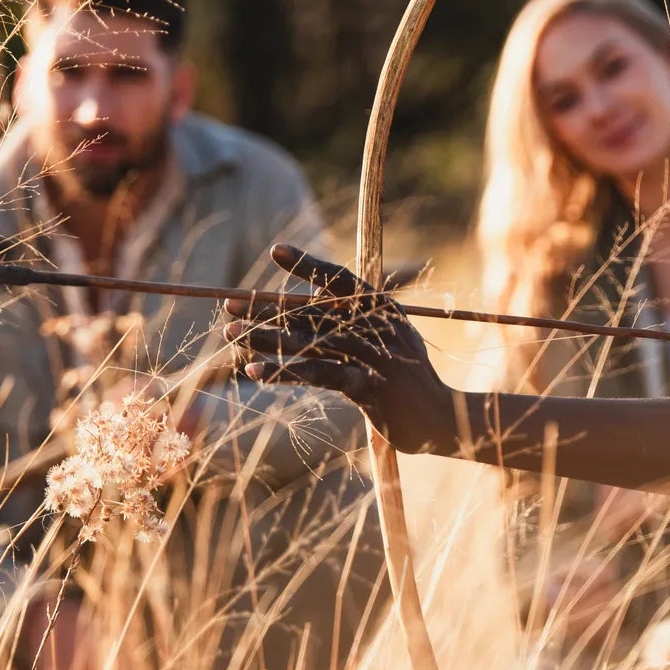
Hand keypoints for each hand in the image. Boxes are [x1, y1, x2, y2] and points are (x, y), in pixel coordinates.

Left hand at [224, 245, 460, 454]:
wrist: (443, 418)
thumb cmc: (407, 378)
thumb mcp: (386, 342)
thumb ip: (351, 325)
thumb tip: (301, 317)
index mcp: (381, 308)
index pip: (340, 278)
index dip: (308, 264)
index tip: (274, 251)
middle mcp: (377, 326)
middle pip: (312, 313)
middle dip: (267, 309)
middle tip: (227, 305)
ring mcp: (374, 356)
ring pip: (310, 342)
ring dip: (267, 339)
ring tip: (231, 336)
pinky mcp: (370, 388)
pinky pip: (320, 375)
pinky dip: (286, 372)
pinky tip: (256, 371)